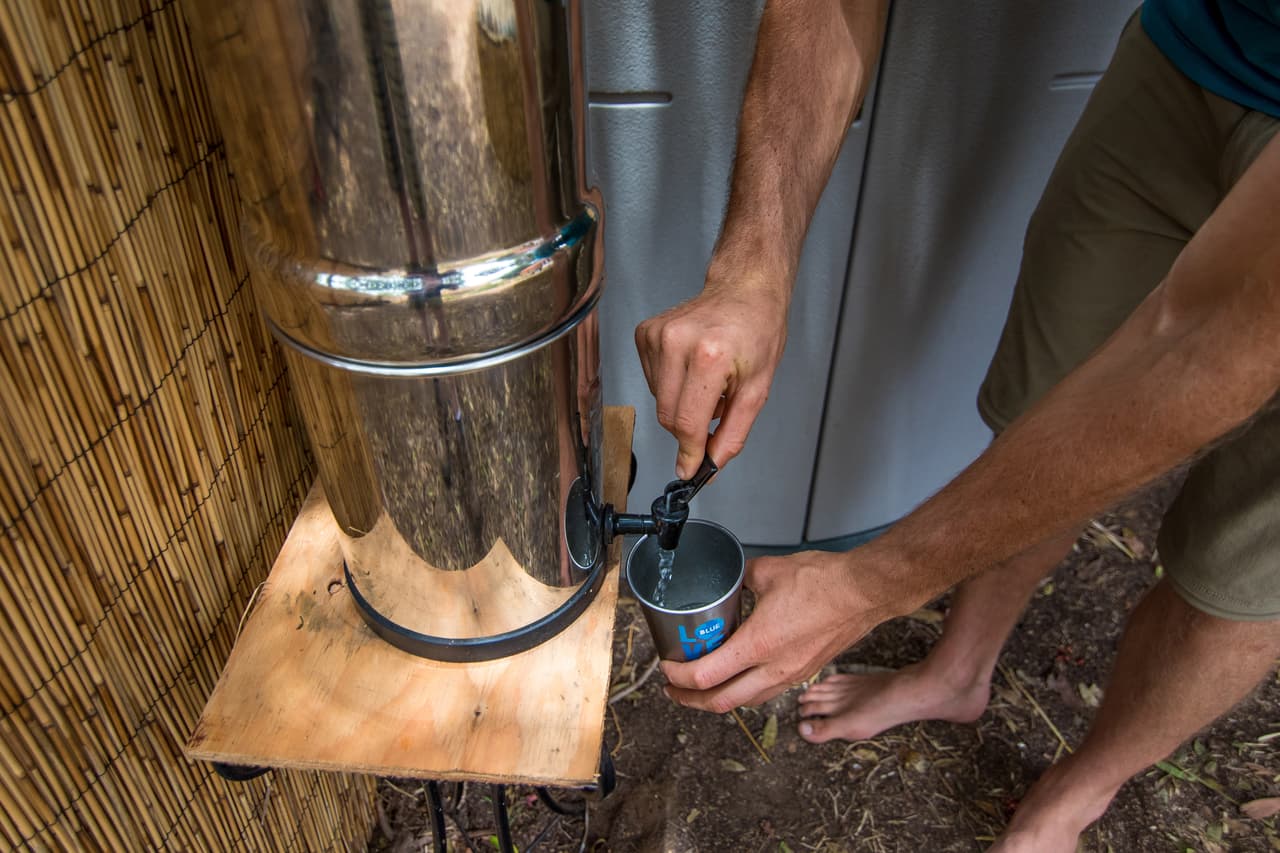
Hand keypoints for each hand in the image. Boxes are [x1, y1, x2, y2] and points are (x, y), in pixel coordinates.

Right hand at [634, 281, 786, 477]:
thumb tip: (709, 465)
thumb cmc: (757, 331)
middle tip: (715, 411)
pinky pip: (651, 380)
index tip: (689, 471)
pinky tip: (692, 366)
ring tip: (709, 380)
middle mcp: (677, 342)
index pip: (687, 422)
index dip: (689, 452)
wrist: (745, 288)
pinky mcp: (645, 332)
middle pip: (667, 415)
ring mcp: (657, 335)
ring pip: (657, 399)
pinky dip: (672, 384)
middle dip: (689, 427)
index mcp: (709, 356)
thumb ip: (732, 433)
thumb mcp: (758, 389)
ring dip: (682, 403)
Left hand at [662, 549, 897, 712]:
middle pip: (722, 702)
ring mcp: (793, 675)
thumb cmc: (825, 582)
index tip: (667, 668)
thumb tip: (729, 580)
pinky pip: (769, 693)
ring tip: (703, 687)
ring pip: (747, 702)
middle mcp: (775, 668)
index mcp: (759, 644)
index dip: (678, 677)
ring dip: (720, 700)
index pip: (706, 675)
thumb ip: (741, 579)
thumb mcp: (768, 571)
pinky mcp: (806, 672)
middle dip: (690, 701)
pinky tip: (741, 678)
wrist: (866, 592)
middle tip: (674, 690)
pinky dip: (747, 692)